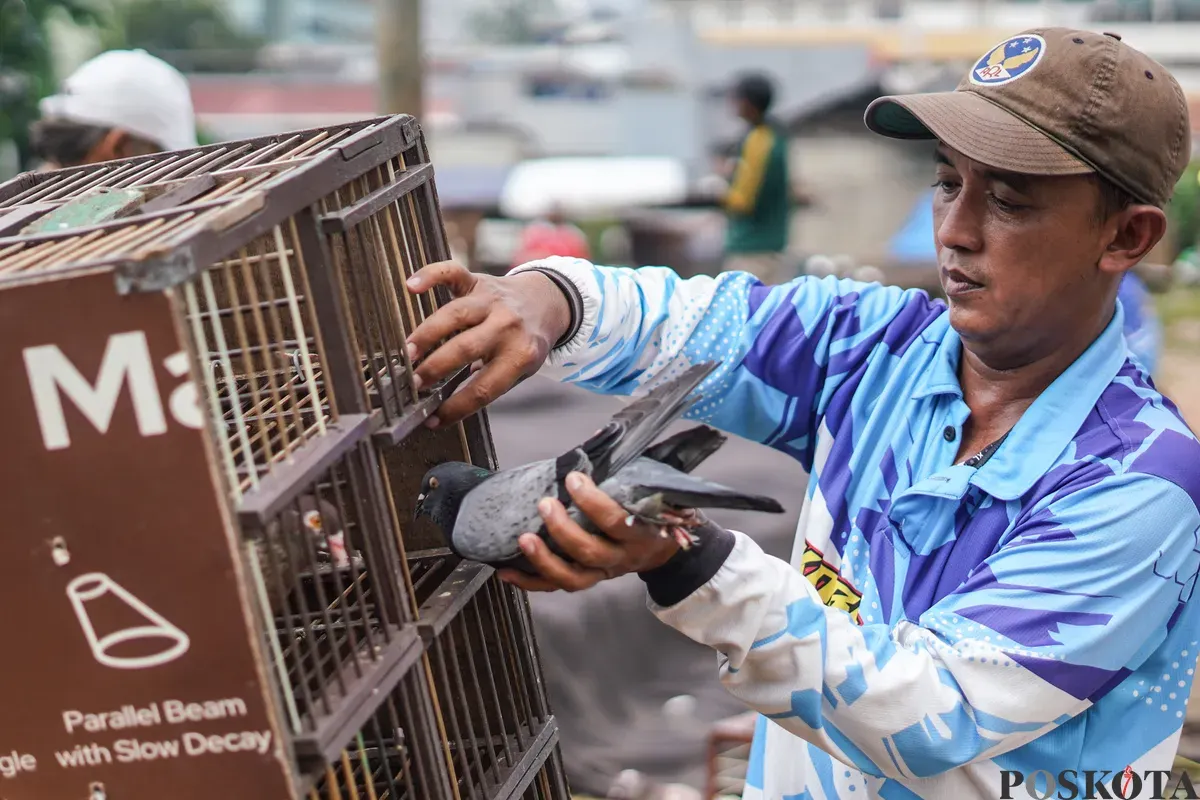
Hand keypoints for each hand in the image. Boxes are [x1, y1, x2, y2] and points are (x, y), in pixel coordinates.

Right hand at [404, 261, 571, 426]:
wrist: (547, 303)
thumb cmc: (524, 344)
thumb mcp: (519, 370)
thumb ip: (487, 384)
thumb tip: (441, 409)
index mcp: (520, 356)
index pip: (484, 388)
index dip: (457, 407)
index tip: (433, 419)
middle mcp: (507, 327)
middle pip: (466, 348)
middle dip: (435, 368)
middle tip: (412, 384)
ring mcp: (492, 301)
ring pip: (455, 314)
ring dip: (427, 334)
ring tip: (406, 354)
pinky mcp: (479, 281)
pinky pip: (453, 273)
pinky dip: (431, 275)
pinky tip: (411, 286)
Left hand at [497, 472, 681, 592]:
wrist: (660, 549)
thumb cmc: (648, 510)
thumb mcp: (645, 488)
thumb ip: (623, 466)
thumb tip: (597, 435)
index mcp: (639, 532)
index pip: (615, 521)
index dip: (593, 502)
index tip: (573, 478)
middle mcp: (620, 557)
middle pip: (590, 552)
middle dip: (564, 529)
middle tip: (545, 504)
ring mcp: (602, 573)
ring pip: (572, 577)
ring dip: (544, 560)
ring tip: (523, 539)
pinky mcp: (585, 581)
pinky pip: (556, 587)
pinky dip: (530, 582)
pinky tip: (506, 571)